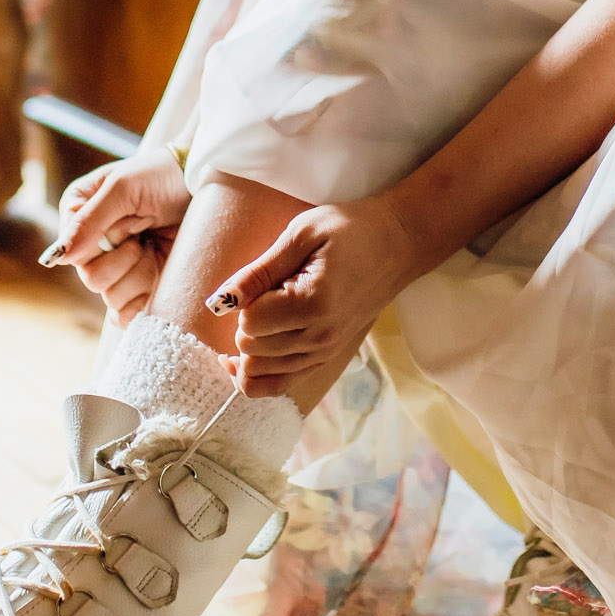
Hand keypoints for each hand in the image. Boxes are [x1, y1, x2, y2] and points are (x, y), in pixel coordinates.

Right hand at [51, 145, 191, 321]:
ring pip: (112, 297)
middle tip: (146, 232)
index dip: (103, 241)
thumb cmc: (161, 176)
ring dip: (141, 274)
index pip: (72, 251)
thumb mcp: (123, 188)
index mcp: (78, 215)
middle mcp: (93, 244)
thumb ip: (89, 219)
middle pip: (92, 279)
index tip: (130, 220)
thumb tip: (60, 258)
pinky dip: (143, 304)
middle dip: (126, 257)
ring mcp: (118, 266)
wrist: (204, 185)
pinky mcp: (140, 284)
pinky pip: (126, 315)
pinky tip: (158, 281)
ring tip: (155, 246)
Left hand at [208, 196, 415, 395]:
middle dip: (245, 322)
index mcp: (313, 304)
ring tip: (262, 313)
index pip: (249, 323)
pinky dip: (255, 374)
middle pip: (250, 350)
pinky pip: (277, 385)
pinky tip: (242, 356)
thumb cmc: (350, 230)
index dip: (244, 299)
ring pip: (259, 373)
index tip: (264, 276)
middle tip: (267, 291)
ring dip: (248, 347)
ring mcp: (324, 352)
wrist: (397, 244)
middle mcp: (321, 337)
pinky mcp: (324, 358)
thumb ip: (257, 273)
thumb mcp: (300, 235)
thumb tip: (218, 303)